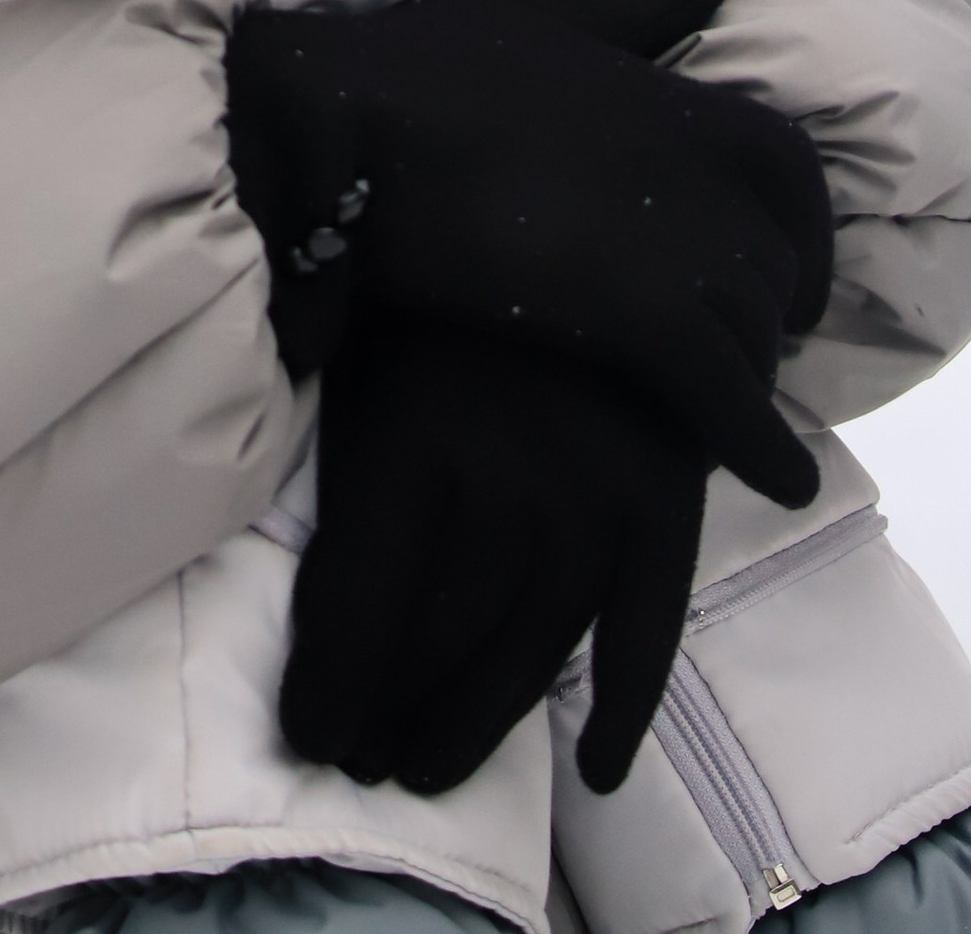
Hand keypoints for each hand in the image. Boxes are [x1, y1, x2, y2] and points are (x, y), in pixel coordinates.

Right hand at [225, 0, 831, 505]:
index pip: (787, 167)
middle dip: (771, 312)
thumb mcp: (545, 17)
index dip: (804, 229)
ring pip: (755, 327)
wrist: (341, 121)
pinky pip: (725, 393)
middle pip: (776, 259)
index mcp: (668, 99)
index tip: (792, 273)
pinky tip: (780, 482)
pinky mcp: (627, 313)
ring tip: (736, 418)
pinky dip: (763, 443)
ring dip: (750, 374)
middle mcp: (690, 166)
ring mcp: (665, 240)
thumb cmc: (421, 66)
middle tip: (754, 354)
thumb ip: (635, 3)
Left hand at [280, 320, 707, 800]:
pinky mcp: (667, 497)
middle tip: (360, 758)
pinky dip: (626, 709)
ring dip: (474, 725)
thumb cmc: (432, 278)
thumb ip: (331, 466)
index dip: (328, 692)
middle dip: (388, 716)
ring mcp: (596, 495)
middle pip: (438, 641)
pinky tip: (596, 771)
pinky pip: (650, 628)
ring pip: (529, 652)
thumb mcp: (361, 353)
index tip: (307, 738)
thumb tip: (303, 607)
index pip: (358, 609)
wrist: (578, 198)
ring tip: (424, 764)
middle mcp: (505, 481)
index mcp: (409, 435)